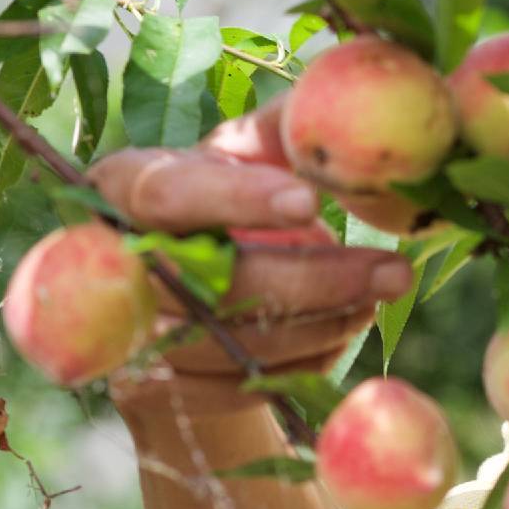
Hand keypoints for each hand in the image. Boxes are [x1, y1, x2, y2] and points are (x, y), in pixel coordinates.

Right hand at [90, 96, 413, 414]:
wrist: (178, 286)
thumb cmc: (221, 198)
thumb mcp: (241, 152)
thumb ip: (281, 131)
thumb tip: (342, 118)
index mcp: (122, 187)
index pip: (172, 193)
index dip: (238, 197)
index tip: (311, 199)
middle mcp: (112, 265)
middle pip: (214, 283)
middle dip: (317, 279)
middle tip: (396, 270)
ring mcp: (129, 336)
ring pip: (236, 345)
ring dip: (324, 324)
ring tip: (380, 294)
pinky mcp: (158, 390)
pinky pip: (243, 387)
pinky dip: (305, 363)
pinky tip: (342, 330)